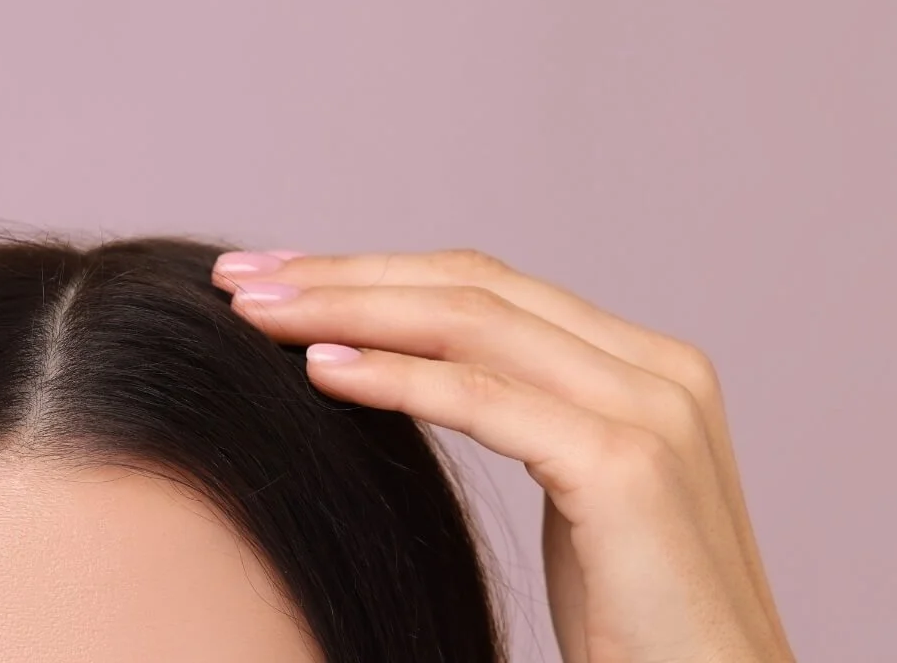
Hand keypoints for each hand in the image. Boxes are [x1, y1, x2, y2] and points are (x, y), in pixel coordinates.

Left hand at [214, 249, 793, 662]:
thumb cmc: (637, 625)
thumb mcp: (571, 495)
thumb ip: (520, 414)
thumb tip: (402, 366)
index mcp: (645, 365)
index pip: (486, 286)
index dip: (373, 272)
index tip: (275, 278)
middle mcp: (659, 368)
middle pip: (470, 287)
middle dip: (343, 275)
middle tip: (238, 279)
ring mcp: (652, 410)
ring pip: (469, 325)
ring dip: (347, 309)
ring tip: (254, 315)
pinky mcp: (628, 466)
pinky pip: (483, 400)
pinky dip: (392, 378)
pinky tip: (319, 370)